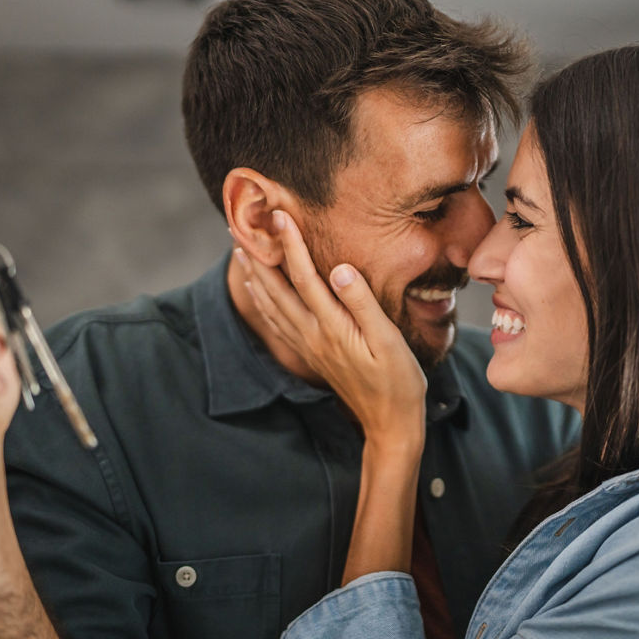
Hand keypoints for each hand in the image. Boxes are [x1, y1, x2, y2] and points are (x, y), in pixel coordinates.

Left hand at [237, 211, 426, 453]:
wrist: (389, 423)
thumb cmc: (399, 381)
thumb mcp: (389, 341)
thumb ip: (363, 304)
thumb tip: (339, 269)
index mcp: (332, 327)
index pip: (305, 277)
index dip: (291, 244)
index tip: (279, 215)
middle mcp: (313, 335)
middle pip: (277, 289)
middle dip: (259, 255)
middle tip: (240, 225)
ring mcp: (309, 346)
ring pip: (271, 305)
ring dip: (254, 276)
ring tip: (239, 250)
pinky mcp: (311, 354)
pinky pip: (278, 322)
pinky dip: (262, 301)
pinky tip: (257, 291)